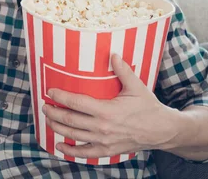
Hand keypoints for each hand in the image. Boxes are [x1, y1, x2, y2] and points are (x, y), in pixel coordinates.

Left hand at [42, 54, 178, 158]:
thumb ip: (123, 70)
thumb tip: (113, 54)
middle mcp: (102, 127)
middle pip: (70, 120)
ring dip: (57, 128)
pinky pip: (85, 153)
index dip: (61, 97)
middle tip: (44, 106)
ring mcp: (104, 141)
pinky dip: (71, 150)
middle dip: (54, 112)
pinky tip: (60, 145)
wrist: (162, 131)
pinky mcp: (107, 150)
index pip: (76, 102)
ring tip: (48, 120)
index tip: (49, 92)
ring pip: (74, 135)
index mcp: (107, 110)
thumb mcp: (136, 87)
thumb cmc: (149, 107)